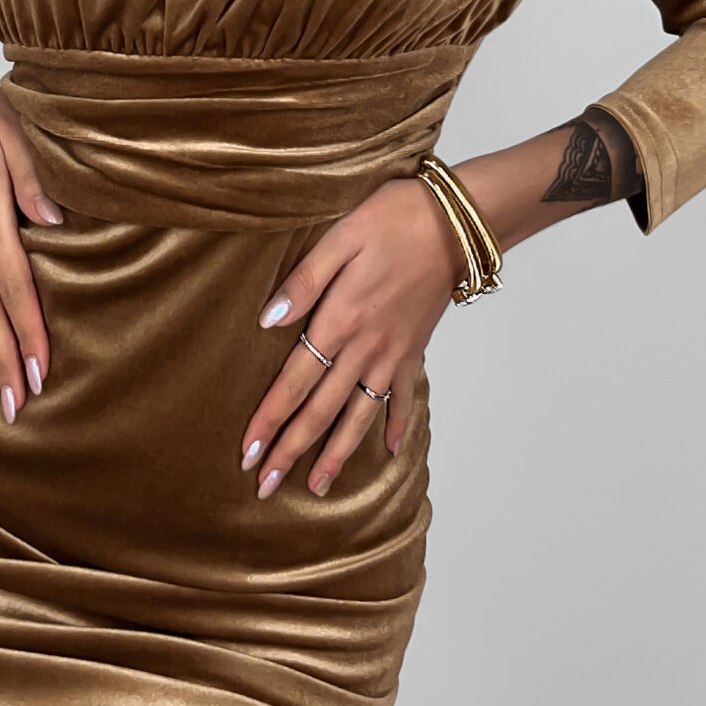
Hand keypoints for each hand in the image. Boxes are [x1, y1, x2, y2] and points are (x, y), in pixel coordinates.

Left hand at [238, 174, 465, 496]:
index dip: (270, 419)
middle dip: (292, 450)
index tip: (248, 452)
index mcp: (341, 320)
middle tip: (266, 486)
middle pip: (322, 410)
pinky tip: (390, 452)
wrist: (457, 222)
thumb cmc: (394, 218)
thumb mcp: (340, 237)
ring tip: (318, 487)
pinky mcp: (415, 349)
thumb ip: (303, 281)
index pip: (295, 382)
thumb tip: (267, 320)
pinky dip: (396, 425)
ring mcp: (394, 354)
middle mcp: (366, 348)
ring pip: (360, 415)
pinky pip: (403, 397)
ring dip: (337, 454)